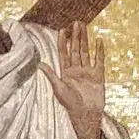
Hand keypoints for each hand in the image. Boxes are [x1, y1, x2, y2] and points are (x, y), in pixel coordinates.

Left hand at [42, 22, 106, 138]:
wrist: (86, 115)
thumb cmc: (70, 105)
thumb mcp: (58, 89)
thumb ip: (51, 75)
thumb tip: (39, 64)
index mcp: (65, 73)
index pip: (64, 54)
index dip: (63, 42)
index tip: (63, 30)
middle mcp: (76, 71)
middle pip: (75, 50)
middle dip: (76, 36)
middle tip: (76, 22)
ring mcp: (88, 72)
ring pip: (86, 52)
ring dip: (85, 39)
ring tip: (84, 26)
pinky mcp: (98, 76)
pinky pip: (99, 60)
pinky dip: (99, 51)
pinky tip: (99, 40)